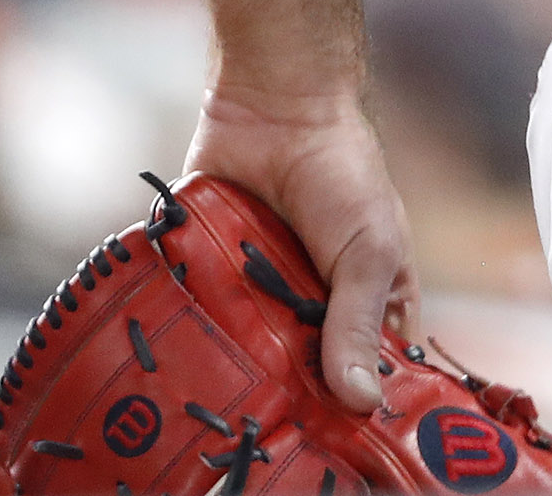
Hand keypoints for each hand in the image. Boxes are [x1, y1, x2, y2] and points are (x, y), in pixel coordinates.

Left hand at [184, 88, 419, 411]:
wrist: (275, 109)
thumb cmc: (344, 173)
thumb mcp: (368, 252)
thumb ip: (356, 324)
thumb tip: (359, 403)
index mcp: (369, 304)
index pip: (369, 373)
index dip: (358, 409)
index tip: (339, 442)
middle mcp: (315, 308)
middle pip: (305, 376)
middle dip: (293, 399)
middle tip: (275, 427)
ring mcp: (262, 297)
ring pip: (251, 357)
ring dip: (239, 375)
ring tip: (224, 407)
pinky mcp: (214, 281)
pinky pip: (202, 323)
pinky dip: (194, 341)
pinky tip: (181, 370)